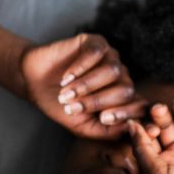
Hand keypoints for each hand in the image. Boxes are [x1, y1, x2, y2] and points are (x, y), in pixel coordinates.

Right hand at [19, 33, 146, 139]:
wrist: (35, 82)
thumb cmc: (60, 105)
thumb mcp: (82, 126)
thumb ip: (106, 131)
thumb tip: (129, 128)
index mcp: (122, 99)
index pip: (138, 105)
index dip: (126, 113)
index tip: (104, 118)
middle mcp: (120, 77)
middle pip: (125, 89)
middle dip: (98, 101)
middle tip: (72, 107)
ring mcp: (110, 58)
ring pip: (112, 71)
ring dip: (87, 85)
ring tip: (65, 94)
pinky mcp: (96, 42)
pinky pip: (97, 53)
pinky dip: (81, 67)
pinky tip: (66, 77)